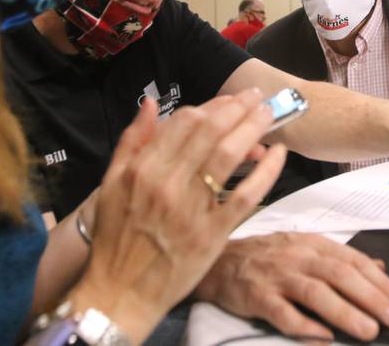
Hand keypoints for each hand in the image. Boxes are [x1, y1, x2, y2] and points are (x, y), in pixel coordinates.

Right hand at [68, 89, 285, 343]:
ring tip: (268, 114)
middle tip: (256, 96)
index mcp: (143, 169)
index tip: (229, 100)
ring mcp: (191, 209)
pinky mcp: (212, 234)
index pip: (185, 122)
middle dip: (238, 108)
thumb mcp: (111, 183)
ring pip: (229, 156)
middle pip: (211, 132)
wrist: (120, 291)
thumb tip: (151, 104)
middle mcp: (167, 184)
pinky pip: (244, 196)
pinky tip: (277, 154)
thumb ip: (132, 140)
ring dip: (252, 129)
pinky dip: (264, 172)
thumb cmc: (115, 237)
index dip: (212, 105)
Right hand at [194, 233, 388, 341]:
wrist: (218, 260)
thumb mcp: (303, 247)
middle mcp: (296, 256)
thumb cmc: (264, 256)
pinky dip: (304, 326)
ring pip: (315, 293)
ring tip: (368, 331)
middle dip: (370, 297)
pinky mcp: (256, 296)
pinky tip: (323, 338)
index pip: (351, 260)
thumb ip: (338, 258)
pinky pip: (283, 313)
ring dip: (345, 313)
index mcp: (311, 244)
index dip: (378, 282)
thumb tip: (378, 267)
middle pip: (338, 274)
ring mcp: (276, 276)